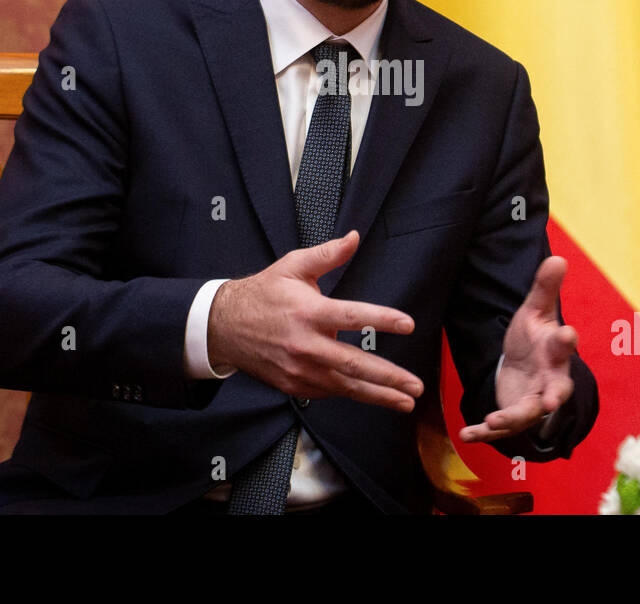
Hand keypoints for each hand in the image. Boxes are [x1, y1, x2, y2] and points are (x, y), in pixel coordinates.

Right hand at [207, 230, 423, 411]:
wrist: (224, 326)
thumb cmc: (263, 293)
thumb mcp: (293, 267)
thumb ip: (327, 254)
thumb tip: (354, 237)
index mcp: (308, 312)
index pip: (352, 317)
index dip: (381, 320)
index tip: (408, 325)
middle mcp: (305, 344)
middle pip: (353, 364)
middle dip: (388, 377)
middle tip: (415, 385)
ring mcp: (299, 369)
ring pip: (345, 386)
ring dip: (378, 396)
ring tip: (405, 401)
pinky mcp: (294, 384)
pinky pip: (330, 391)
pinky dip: (352, 392)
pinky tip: (374, 393)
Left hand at [459, 255, 576, 442]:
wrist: (525, 366)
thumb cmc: (534, 338)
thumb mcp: (535, 311)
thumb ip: (545, 288)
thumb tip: (558, 257)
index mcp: (555, 351)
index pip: (565, 345)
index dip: (566, 340)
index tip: (567, 334)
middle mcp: (550, 380)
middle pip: (556, 390)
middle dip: (553, 396)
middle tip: (550, 403)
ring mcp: (532, 401)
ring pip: (526, 413)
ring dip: (510, 419)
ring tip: (494, 422)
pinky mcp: (513, 414)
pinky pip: (499, 426)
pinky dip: (483, 433)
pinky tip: (466, 435)